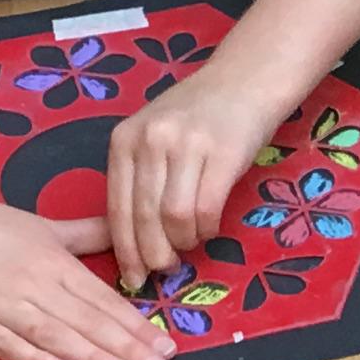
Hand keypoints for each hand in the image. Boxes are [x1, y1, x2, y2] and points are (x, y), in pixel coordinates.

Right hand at [0, 187, 171, 359]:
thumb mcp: (45, 226)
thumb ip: (88, 236)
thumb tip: (128, 234)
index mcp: (54, 262)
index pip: (103, 299)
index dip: (136, 325)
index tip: (166, 346)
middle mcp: (33, 283)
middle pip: (86, 319)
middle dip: (125, 347)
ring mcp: (1, 303)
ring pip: (54, 333)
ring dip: (90, 356)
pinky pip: (7, 343)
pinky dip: (35, 357)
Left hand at [105, 75, 271, 285]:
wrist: (243, 81)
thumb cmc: (196, 116)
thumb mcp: (153, 138)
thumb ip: (139, 178)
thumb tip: (135, 242)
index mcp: (124, 139)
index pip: (116, 207)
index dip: (124, 250)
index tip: (132, 278)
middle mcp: (150, 140)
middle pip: (145, 217)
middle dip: (154, 254)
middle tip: (166, 269)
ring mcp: (187, 144)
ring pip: (175, 217)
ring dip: (184, 242)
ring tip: (191, 241)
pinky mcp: (223, 153)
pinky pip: (207, 208)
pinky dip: (207, 229)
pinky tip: (209, 227)